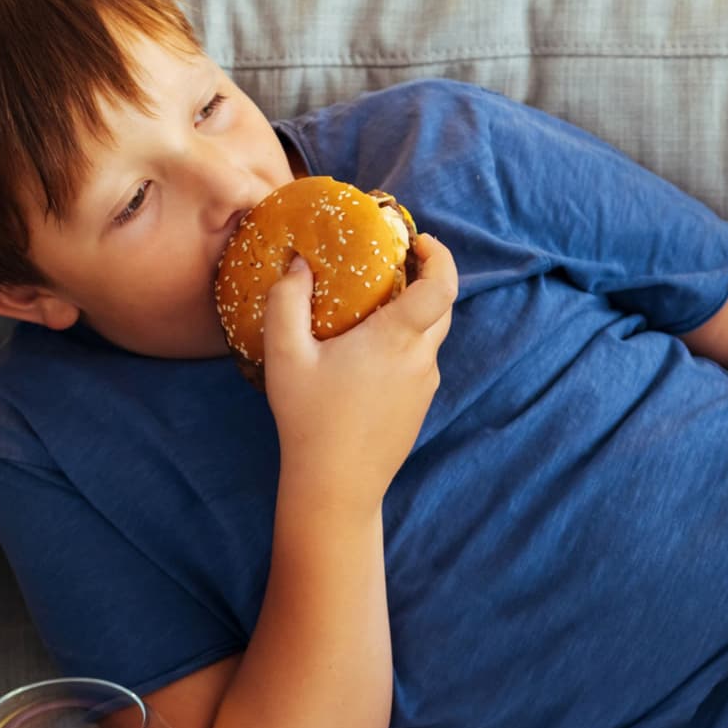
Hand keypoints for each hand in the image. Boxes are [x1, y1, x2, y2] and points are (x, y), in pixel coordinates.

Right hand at [263, 233, 457, 516]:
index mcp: (397, 340)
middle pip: (442, 307)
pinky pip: (420, 362)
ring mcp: (425, 386)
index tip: (418, 241)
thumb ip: (287, 300)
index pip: (442, 286)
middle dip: (426, 277)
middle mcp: (421, 360)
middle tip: (393, 263)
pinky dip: (405, 343)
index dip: (440, 256)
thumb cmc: (309, 420)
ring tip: (372, 306)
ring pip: (431, 336)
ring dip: (413, 313)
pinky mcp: (420, 406)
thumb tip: (300, 264)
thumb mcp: (285, 355)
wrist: (337, 486)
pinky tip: (367, 351)